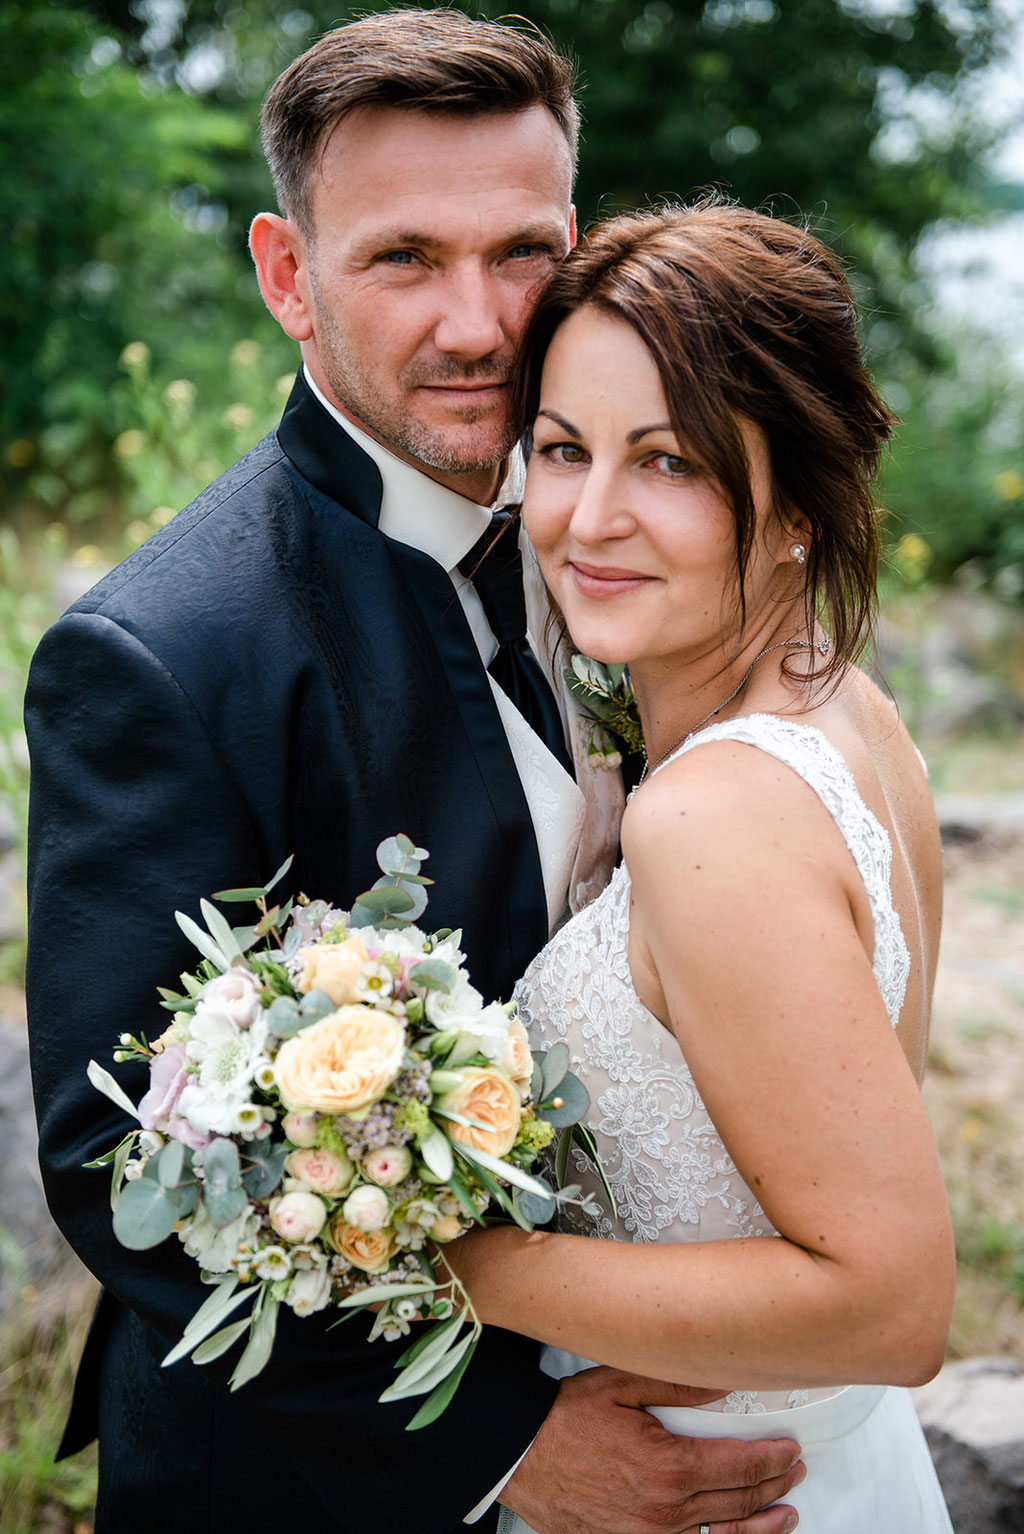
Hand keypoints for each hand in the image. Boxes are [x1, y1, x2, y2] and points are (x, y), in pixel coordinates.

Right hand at [499, 1366, 803, 1533]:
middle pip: (739, 1502)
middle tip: (793, 1471)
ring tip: (784, 1514)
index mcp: (670, 1466)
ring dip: (760, 1523)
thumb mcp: (621, 1385)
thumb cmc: (564, 1419)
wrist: (519, 1457)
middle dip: (774, 1485)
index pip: (741, 1466)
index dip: (773, 1459)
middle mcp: (667, 1509)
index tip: (790, 1449)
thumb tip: (724, 1381)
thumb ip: (678, 1385)